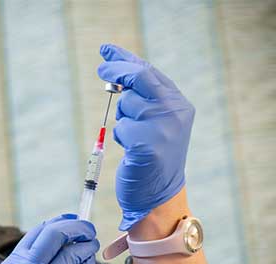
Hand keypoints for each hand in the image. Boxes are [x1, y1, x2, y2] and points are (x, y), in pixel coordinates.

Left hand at [97, 44, 194, 230]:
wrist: (159, 196)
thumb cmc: (153, 157)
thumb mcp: (156, 122)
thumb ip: (144, 98)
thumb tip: (117, 72)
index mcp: (179, 105)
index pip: (150, 72)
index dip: (126, 59)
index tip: (106, 51)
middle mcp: (175, 112)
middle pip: (140, 78)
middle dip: (117, 71)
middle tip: (101, 69)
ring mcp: (163, 128)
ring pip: (127, 105)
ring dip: (122, 118)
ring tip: (134, 138)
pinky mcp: (147, 144)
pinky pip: (121, 127)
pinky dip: (121, 136)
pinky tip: (132, 150)